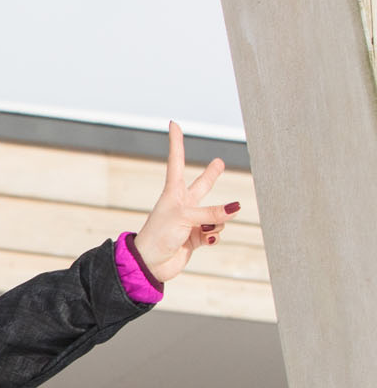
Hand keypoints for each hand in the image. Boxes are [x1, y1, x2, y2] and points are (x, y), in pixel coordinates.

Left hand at [131, 122, 241, 283]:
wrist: (151, 263)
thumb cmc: (159, 235)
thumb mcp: (186, 217)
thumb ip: (212, 212)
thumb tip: (236, 209)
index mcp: (173, 192)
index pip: (177, 162)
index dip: (176, 142)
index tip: (173, 124)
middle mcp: (183, 204)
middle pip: (202, 186)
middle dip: (211, 175)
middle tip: (219, 162)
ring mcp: (191, 220)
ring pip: (218, 214)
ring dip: (216, 221)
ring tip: (202, 230)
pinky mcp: (196, 237)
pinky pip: (216, 231)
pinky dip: (213, 236)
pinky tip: (204, 240)